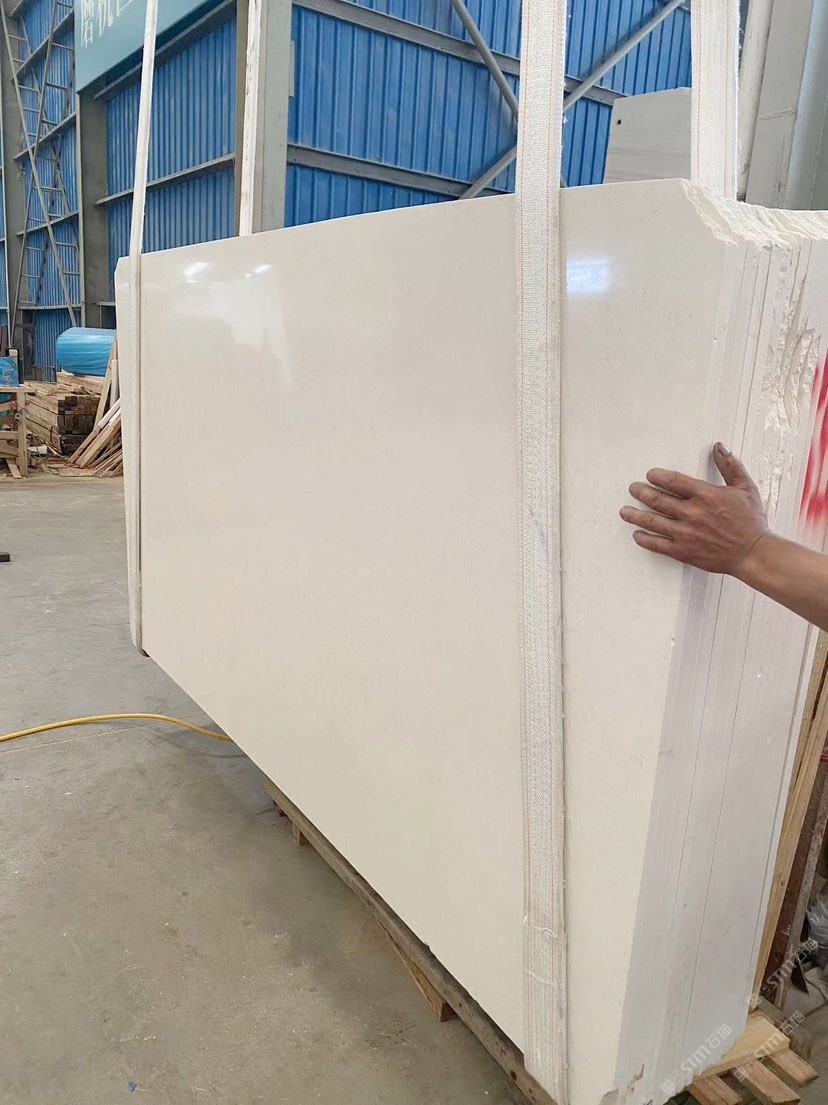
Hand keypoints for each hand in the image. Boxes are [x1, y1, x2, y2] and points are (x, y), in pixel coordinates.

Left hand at [619, 443, 769, 575]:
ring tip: (624, 511)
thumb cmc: (750, 522)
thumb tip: (719, 447)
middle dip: (641, 493)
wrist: (753, 553)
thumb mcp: (744, 488)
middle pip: (657, 500)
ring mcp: (685, 533)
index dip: (657, 476)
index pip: (673, 481)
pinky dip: (644, 539)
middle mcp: (692, 513)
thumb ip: (730, 466)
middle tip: (633, 489)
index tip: (650, 475)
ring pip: (652, 521)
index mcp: (706, 495)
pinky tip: (637, 535)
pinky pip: (657, 544)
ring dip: (635, 515)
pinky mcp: (683, 551)